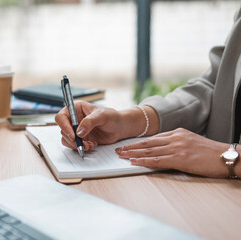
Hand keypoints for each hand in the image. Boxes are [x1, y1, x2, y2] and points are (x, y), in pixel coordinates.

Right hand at [55, 101, 124, 150]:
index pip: (61, 116)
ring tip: (89, 145)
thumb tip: (79, 132)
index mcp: (76, 109)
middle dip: (72, 139)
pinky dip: (81, 147)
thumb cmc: (112, 117)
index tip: (73, 135)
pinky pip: (74, 145)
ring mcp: (76, 130)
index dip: (64, 126)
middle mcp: (74, 119)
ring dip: (76, 145)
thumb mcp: (102, 116)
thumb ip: (90, 122)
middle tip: (82, 143)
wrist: (119, 128)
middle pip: (63, 130)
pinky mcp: (80, 139)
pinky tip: (91, 145)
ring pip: (67, 139)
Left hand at [115, 128, 229, 177]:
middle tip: (118, 150)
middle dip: (131, 147)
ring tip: (121, 156)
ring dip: (133, 154)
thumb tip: (161, 148)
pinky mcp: (180, 158)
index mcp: (177, 133)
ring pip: (149, 151)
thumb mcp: (191, 141)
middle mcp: (174, 138)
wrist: (226, 156)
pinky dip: (143, 161)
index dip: (138, 142)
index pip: (153, 138)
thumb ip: (176, 142)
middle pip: (147, 143)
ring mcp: (176, 148)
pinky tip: (134, 162)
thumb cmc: (210, 152)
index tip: (128, 145)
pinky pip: (157, 160)